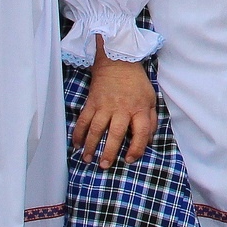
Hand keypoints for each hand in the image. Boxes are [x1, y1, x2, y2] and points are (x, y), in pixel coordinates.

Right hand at [72, 47, 155, 167]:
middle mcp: (122, 109)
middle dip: (109, 151)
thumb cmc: (136, 83)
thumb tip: (148, 141)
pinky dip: (78, 133)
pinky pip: (83, 120)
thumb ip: (151, 120)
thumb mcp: (150, 99)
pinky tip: (76, 144)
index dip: (137, 148)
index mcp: (139, 109)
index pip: (141, 132)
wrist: (118, 60)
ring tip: (87, 159)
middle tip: (104, 165)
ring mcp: (105, 105)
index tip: (130, 159)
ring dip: (90, 145)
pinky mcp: (92, 102)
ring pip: (96, 128)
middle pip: (116, 133)